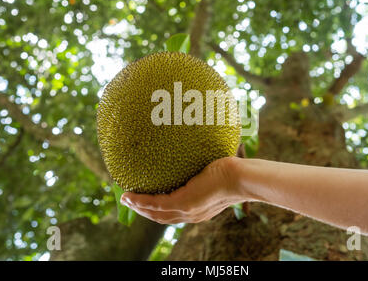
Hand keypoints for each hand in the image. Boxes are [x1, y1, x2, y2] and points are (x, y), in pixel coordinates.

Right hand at [120, 157, 245, 223]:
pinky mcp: (184, 202)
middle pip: (162, 217)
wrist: (242, 178)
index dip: (158, 209)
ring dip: (138, 207)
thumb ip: (202, 168)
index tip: (147, 200)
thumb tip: (197, 151)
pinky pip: (157, 203)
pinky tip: (131, 195)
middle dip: (144, 211)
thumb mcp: (213, 172)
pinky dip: (141, 201)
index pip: (174, 213)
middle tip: (130, 201)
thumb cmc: (233, 171)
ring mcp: (187, 210)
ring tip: (125, 198)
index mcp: (197, 209)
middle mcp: (191, 214)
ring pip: (156, 213)